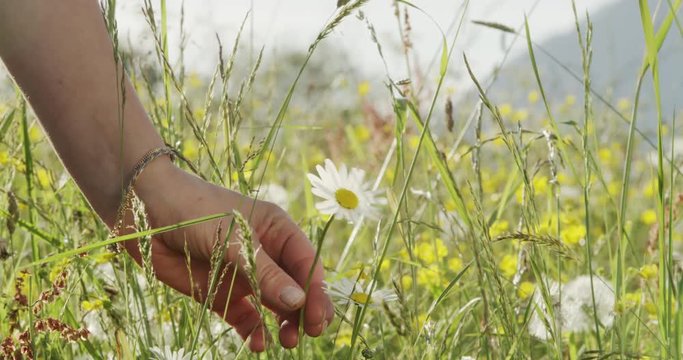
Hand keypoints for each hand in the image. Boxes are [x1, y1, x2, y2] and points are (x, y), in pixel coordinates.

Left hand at [121, 158, 333, 351]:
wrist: (142, 211)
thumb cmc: (193, 210)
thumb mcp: (233, 239)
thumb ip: (264, 272)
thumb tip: (298, 302)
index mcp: (277, 230)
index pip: (306, 263)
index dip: (316, 290)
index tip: (318, 316)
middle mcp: (265, 253)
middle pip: (296, 287)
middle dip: (306, 309)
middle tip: (310, 332)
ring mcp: (244, 275)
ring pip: (275, 305)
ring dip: (286, 323)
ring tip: (288, 341)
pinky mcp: (220, 293)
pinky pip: (246, 317)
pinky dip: (254, 332)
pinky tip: (258, 344)